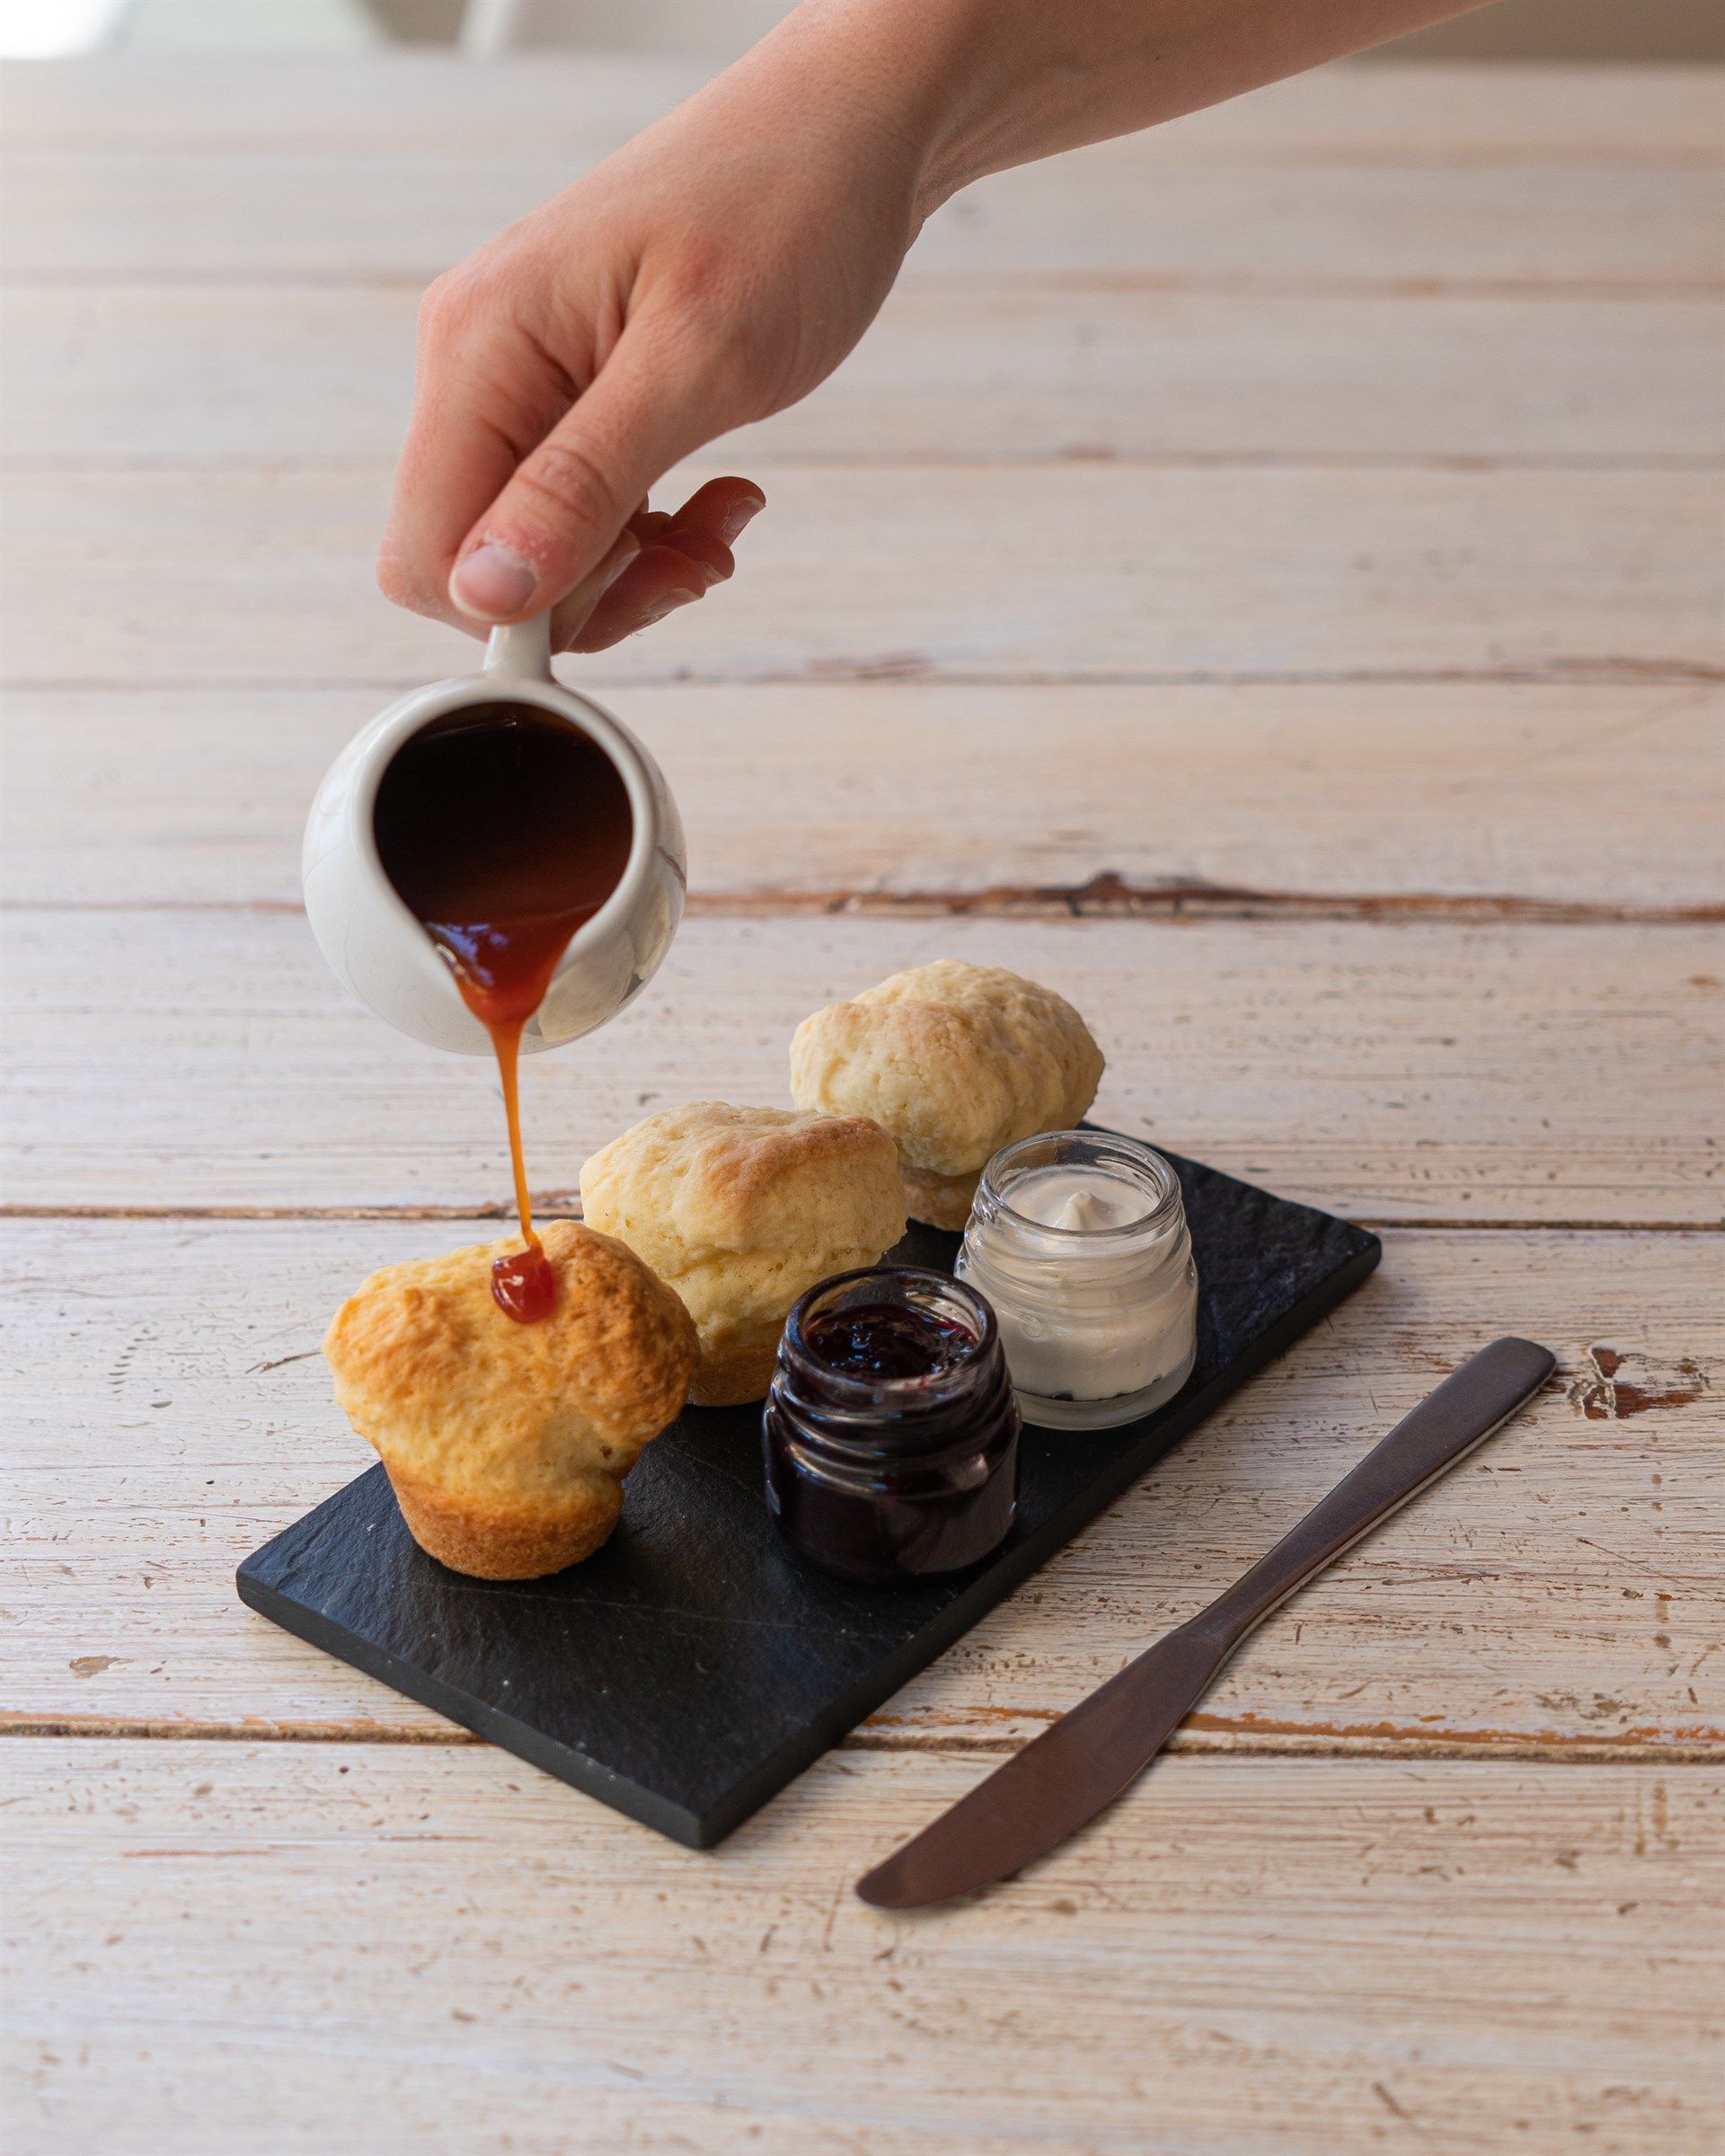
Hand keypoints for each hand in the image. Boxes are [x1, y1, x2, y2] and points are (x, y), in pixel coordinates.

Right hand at [377, 11, 929, 650]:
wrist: (847, 133)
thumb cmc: (784, 210)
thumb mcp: (695, 365)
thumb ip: (583, 485)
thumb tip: (489, 590)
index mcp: (479, 351)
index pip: (425, 554)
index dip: (517, 611)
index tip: (629, 591)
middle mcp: (479, 367)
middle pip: (478, 564)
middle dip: (593, 594)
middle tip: (695, 563)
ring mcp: (524, 381)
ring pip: (539, 549)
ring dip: (636, 569)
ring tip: (721, 521)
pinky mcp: (575, 396)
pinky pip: (583, 513)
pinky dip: (653, 534)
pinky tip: (718, 497)